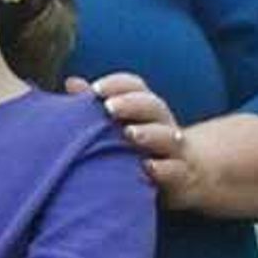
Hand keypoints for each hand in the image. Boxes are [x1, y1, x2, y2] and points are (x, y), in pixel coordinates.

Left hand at [66, 70, 201, 206]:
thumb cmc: (140, 147)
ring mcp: (174, 149)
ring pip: (167, 136)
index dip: (117, 85)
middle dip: (131, 104)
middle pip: (152, 106)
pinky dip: (163, 168)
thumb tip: (72, 83)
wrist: (185, 174)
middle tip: (109, 108)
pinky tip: (147, 167)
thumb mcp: (118, 126)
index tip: (95, 90)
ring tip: (129, 133)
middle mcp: (162, 123)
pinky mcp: (181, 174)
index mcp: (145, 108)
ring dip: (149, 133)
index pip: (135, 87)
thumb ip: (94, 108)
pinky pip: (175, 169)